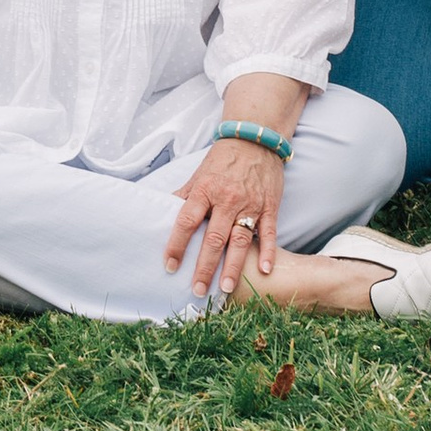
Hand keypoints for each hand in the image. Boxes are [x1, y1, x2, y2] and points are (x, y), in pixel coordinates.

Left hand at [165, 135, 287, 302]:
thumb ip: (183, 198)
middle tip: (197, 289)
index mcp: (205, 190)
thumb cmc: (222, 161)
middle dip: (204, 266)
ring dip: (233, 266)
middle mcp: (227, 199)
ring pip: (240, 239)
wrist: (254, 140)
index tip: (169, 266)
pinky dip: (268, 251)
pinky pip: (269, 232)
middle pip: (213, 237)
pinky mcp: (269, 206)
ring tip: (226, 288)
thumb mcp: (198, 175)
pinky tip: (264, 270)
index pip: (186, 221)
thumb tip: (160, 214)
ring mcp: (250, 204)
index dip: (176, 245)